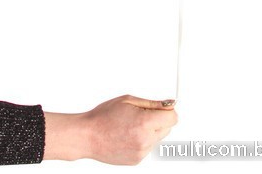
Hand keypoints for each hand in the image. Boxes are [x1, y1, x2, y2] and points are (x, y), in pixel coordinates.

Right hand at [43, 94, 177, 164]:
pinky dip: (142, 140)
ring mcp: (141, 152)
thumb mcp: (128, 101)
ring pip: (157, 138)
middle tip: (141, 114)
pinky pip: (147, 147)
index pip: (172, 118)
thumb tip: (168, 104)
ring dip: (150, 131)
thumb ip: (152, 103)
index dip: (167, 111)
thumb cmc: (103, 116)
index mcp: (145, 123)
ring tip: (130, 125)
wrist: (88, 136)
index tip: (162, 108)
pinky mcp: (137, 160)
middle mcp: (146, 140)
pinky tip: (127, 135)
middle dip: (158, 120)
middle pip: (167, 128)